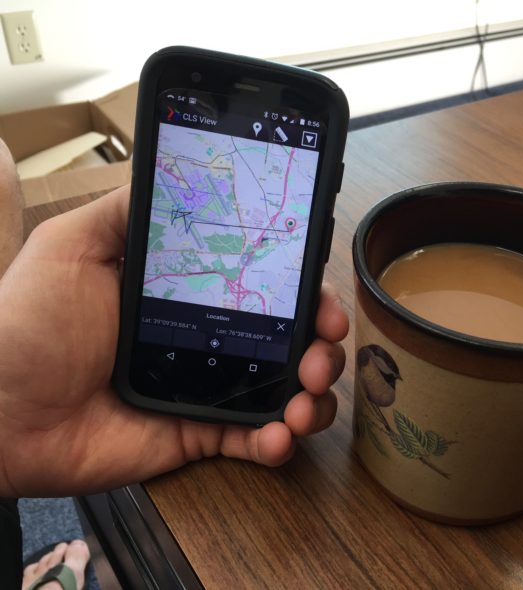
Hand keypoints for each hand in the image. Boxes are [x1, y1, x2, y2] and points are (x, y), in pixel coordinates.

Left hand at [0, 185, 347, 497]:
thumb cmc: (25, 323)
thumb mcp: (73, 246)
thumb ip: (129, 209)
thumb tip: (181, 168)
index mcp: (193, 291)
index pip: (267, 282)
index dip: (305, 288)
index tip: (322, 297)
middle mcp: (212, 335)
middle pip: (292, 335)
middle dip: (324, 343)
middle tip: (323, 352)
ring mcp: (210, 386)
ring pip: (288, 389)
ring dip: (315, 394)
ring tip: (305, 399)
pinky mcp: (201, 434)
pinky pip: (255, 440)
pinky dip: (280, 440)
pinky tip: (278, 435)